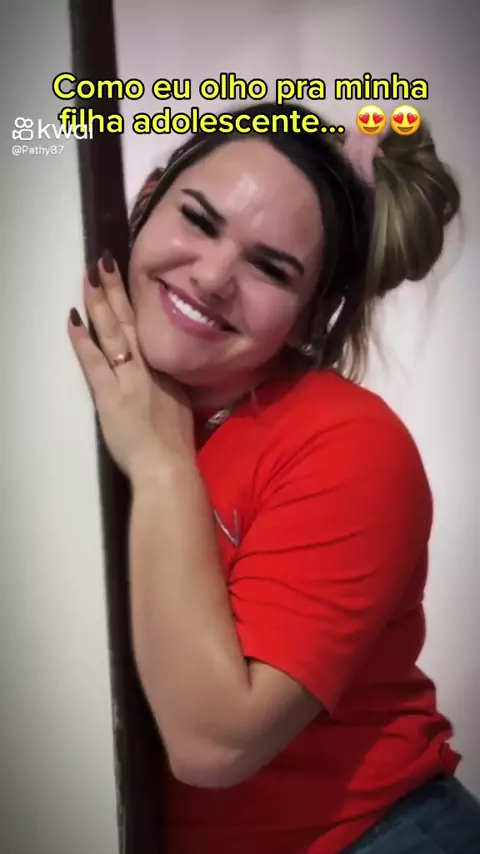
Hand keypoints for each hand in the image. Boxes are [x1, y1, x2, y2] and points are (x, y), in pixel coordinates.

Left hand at [68, 251, 194, 481]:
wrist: (168, 466)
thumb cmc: (177, 446)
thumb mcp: (183, 405)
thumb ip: (173, 384)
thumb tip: (169, 372)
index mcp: (167, 370)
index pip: (150, 328)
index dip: (138, 302)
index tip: (130, 278)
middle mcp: (150, 367)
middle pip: (131, 321)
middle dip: (117, 290)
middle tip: (105, 260)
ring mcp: (129, 378)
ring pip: (113, 333)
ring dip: (100, 302)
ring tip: (90, 276)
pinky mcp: (110, 395)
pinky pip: (94, 360)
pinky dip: (83, 339)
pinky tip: (73, 317)